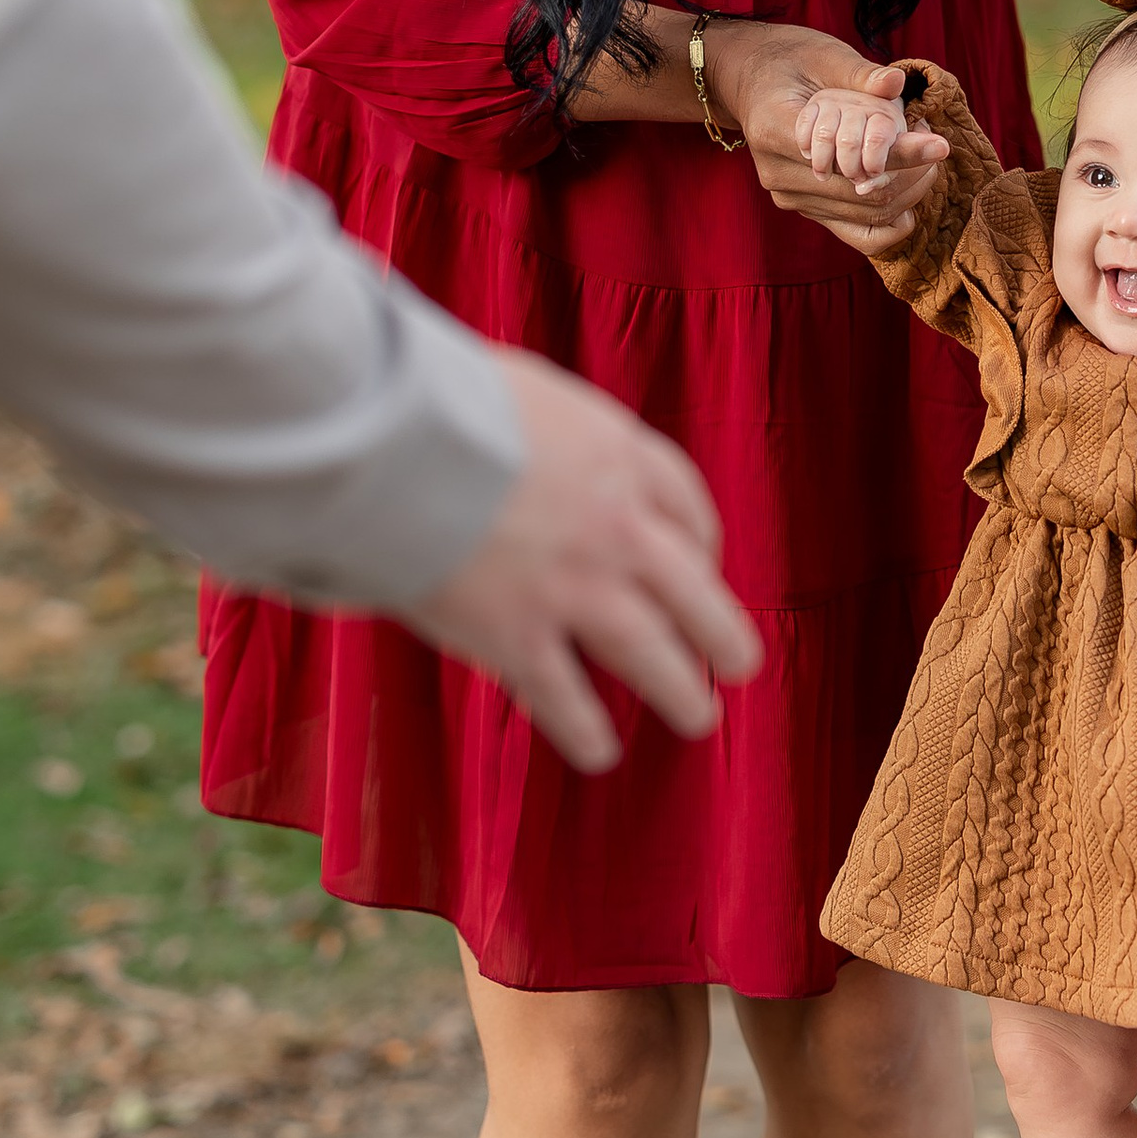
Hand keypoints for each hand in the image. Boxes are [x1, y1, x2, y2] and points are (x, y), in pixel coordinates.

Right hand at [408, 349, 761, 775]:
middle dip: (721, 632)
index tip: (705, 568)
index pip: (686, 505)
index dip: (704, 545)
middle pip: (693, 590)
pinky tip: (599, 751)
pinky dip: (586, 730)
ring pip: (650, 653)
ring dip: (680, 691)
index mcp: (620, 457)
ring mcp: (572, 586)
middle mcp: (614, 527)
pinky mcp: (517, 636)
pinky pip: (565, 698)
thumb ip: (554, 426)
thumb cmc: (445, 396)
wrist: (396, 438)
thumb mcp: (528, 387)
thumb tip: (540, 433)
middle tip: (739, 662)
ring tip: (697, 717)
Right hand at [713, 25, 948, 252]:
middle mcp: (778, 174)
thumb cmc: (791, 61)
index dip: (900, 152)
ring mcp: (789, 197)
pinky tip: (909, 196)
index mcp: (774, 131)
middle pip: (861, 193)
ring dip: (906, 190)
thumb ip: (859, 74)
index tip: (940, 143)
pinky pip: (857, 233)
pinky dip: (891, 220)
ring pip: (866, 214)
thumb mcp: (824, 55)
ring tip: (925, 155)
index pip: (848, 156)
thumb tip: (896, 83)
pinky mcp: (804, 208)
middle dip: (910, 172)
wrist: (753, 81)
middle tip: (936, 142)